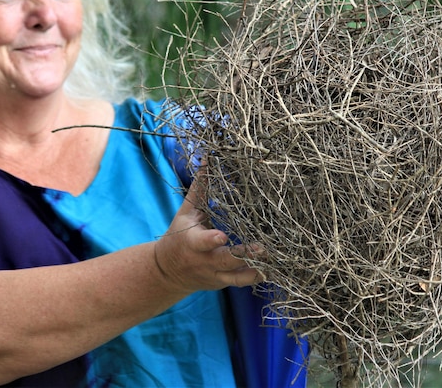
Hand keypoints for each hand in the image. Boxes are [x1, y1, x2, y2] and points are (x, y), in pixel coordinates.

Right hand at [154, 173, 263, 291]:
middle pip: (225, 261)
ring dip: (255, 271)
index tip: (223, 236)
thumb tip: (208, 158)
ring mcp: (215, 275)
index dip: (212, 240)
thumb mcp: (185, 212)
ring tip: (273, 262)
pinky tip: (274, 269)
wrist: (167, 272)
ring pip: (237, 278)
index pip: (202, 242)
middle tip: (263, 248)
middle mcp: (204, 261)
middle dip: (244, 256)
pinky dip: (256, 277)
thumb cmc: (179, 234)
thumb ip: (200, 188)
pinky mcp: (222, 282)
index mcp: (192, 242)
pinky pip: (241, 282)